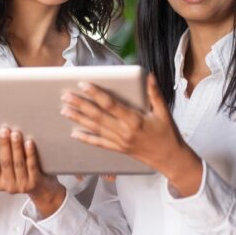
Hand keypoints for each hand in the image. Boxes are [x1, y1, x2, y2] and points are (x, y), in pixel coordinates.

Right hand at [0, 126, 65, 216]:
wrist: (43, 192)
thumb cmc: (20, 176)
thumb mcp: (2, 173)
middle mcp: (8, 185)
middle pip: (5, 162)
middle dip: (3, 144)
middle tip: (4, 129)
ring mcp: (22, 185)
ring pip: (18, 163)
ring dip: (16, 147)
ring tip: (16, 133)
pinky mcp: (35, 183)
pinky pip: (31, 166)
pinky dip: (30, 153)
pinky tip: (29, 142)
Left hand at [61, 74, 201, 196]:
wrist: (170, 159)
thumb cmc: (168, 134)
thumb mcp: (164, 112)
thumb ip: (154, 94)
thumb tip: (148, 76)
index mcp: (135, 120)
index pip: (111, 104)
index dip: (96, 94)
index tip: (83, 84)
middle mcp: (124, 131)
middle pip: (98, 116)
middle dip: (80, 105)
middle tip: (66, 96)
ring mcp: (120, 142)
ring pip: (95, 129)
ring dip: (79, 119)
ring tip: (64, 110)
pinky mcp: (119, 149)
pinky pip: (100, 144)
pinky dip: (86, 139)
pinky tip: (74, 134)